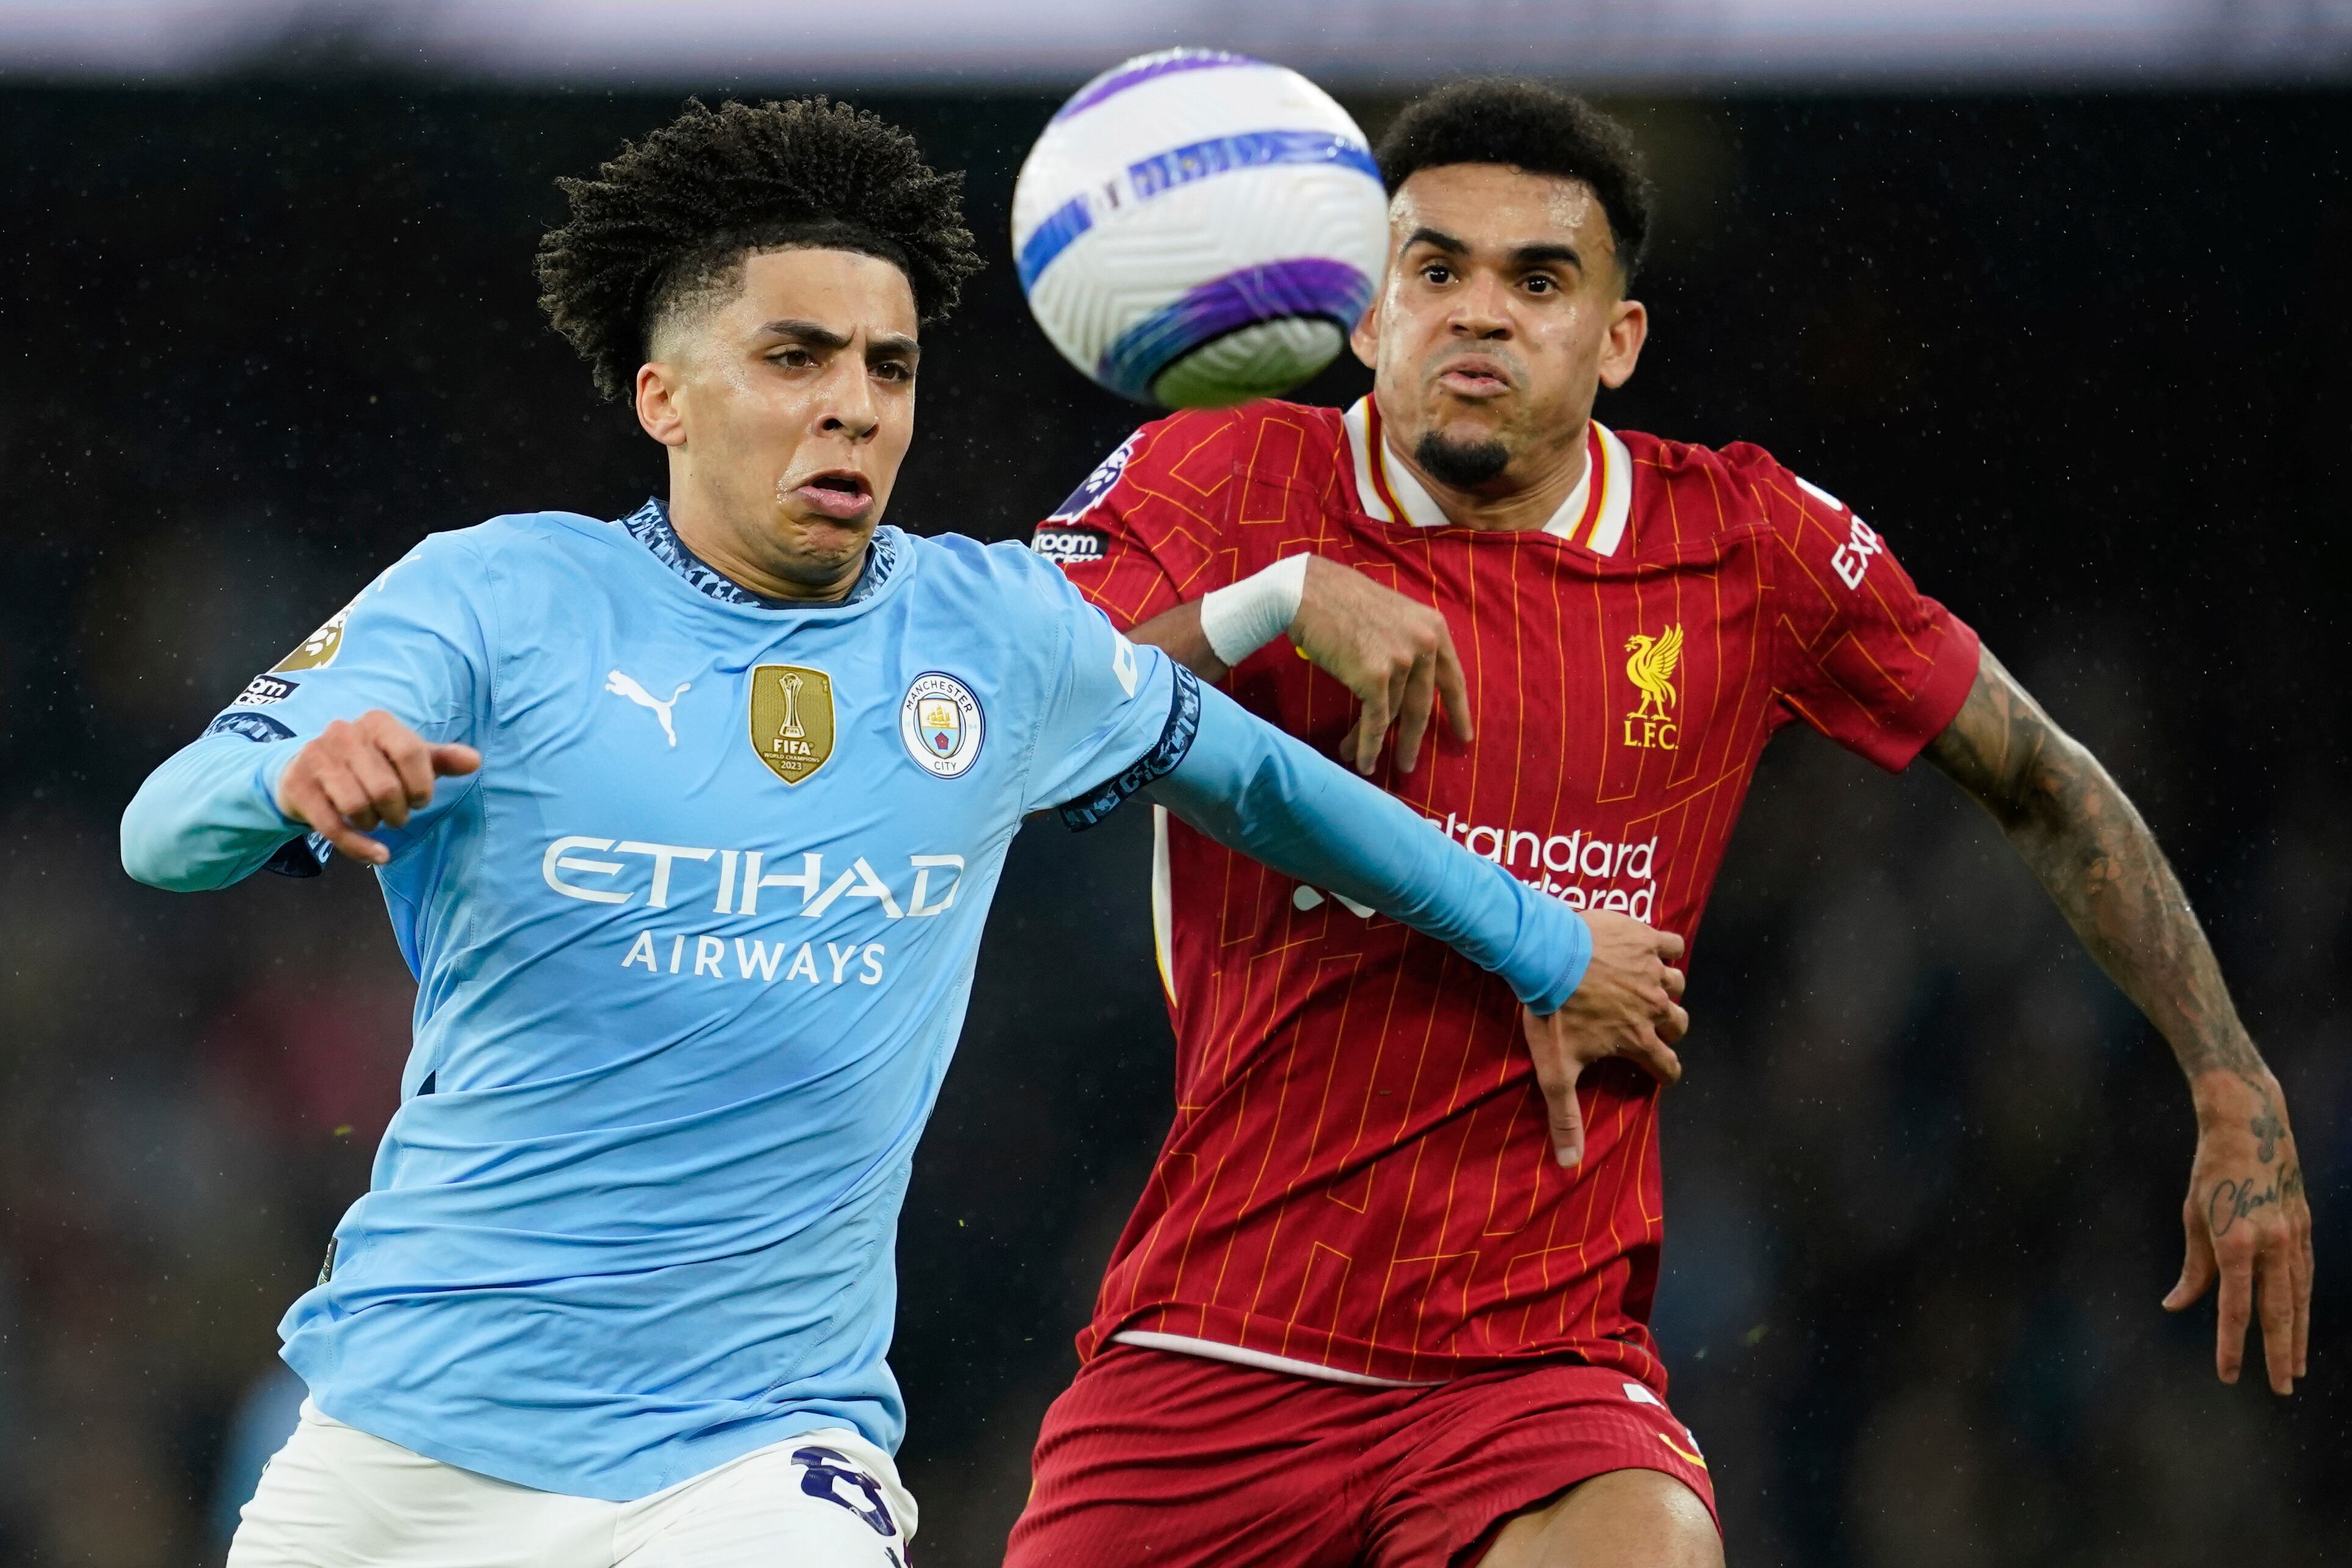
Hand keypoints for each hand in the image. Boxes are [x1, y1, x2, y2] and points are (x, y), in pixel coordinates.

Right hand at [275, 709, 479, 866]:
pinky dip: (359, 848)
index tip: (421, 800)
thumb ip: (441, 760)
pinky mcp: (298, 787)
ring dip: (375, 823)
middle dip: (399, 812)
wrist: (307, 770)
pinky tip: (377, 855)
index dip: (422, 785)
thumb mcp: (407, 757)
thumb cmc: (370, 764)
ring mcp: (316, 758)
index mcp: (377, 722)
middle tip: (398, 815)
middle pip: (385, 787)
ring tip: (376, 819)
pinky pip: (332, 827)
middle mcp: (343, 733)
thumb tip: (475, 761)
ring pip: (357, 806)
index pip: (411, 753)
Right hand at [1287, 556, 1472, 774]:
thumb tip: (1404, 684)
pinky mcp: (1376, 676)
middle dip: (1414, 739)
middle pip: (1423, 704)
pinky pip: (1375, 720)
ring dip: (1376, 742)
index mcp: (1433, 627)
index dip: (1458, 711)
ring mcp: (1402, 660)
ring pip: (1392, 714)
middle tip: (1408, 764)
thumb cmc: (1339, 602)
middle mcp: (1424, 643)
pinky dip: (1368, 745)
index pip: (1452, 678)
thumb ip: (1407, 644)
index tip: (1464, 737)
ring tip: (1368, 763)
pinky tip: (1363, 761)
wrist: (1305, 592)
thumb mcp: (1391, 616)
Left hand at [1521, 911, 1688, 1166]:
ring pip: (1677, 984)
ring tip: (1643, 987)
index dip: (1665, 1071)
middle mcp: (1654, 1007)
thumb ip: (1565, 1117)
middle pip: (1679, 1023)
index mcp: (1638, 1039)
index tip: (1658, 1069)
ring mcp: (1653, 971)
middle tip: (1644, 1024)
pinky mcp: (1646, 939)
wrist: (1545, 954)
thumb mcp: (1556, 1071)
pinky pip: (1672, 944)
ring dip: (1665, 989)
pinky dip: (1665, 949)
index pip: (1668, 1066)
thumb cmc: (1553, 1012)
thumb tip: (1569, 1165)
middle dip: (1667, 1028)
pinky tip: (1649, 951)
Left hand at [2163, 1068, 2312, 1393]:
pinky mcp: (2305, 1228)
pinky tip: (2300, 1325)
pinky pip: (2305, 1276)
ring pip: (2298, 1299)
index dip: (2231, 1346)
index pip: (2234, 1308)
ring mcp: (2294, 1237)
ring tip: (2296, 1369)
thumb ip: (2194, 1267)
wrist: (2251, 1126)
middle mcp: (2272, 1244)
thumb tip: (2178, 1305)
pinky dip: (2303, 1305)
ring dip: (2298, 1336)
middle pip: (2277, 1312)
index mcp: (2237, 1242)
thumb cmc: (2212, 1173)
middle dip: (2278, 1354)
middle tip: (2280, 1390)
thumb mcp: (2193, 1216)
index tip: (2228, 1374)